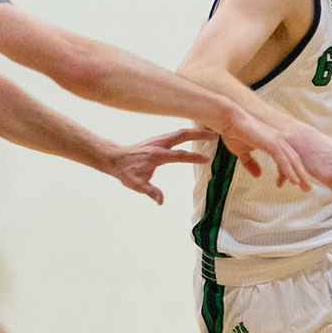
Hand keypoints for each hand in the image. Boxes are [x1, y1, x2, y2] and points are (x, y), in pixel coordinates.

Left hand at [99, 127, 213, 204]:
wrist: (115, 158)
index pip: (179, 155)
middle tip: (216, 134)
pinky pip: (176, 133)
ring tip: (211, 132)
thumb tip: (161, 201)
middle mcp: (159, 143)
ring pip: (180, 131)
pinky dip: (188, 131)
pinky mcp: (158, 138)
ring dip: (196, 130)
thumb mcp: (136, 185)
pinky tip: (196, 133)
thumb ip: (150, 192)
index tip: (207, 159)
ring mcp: (159, 139)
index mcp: (156, 155)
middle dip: (199, 134)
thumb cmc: (126, 172)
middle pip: (182, 135)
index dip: (193, 157)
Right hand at [216, 110, 309, 191]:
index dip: (291, 172)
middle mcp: (278, 140)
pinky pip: (283, 160)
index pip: (287, 159)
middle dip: (302, 174)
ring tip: (305, 187)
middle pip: (294, 160)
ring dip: (299, 175)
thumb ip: (250, 163)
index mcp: (273, 142)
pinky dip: (289, 171)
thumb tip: (258, 175)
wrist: (228, 120)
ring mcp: (276, 141)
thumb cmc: (234, 133)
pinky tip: (294, 181)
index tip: (295, 184)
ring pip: (292, 160)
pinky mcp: (271, 142)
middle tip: (308, 188)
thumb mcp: (242, 153)